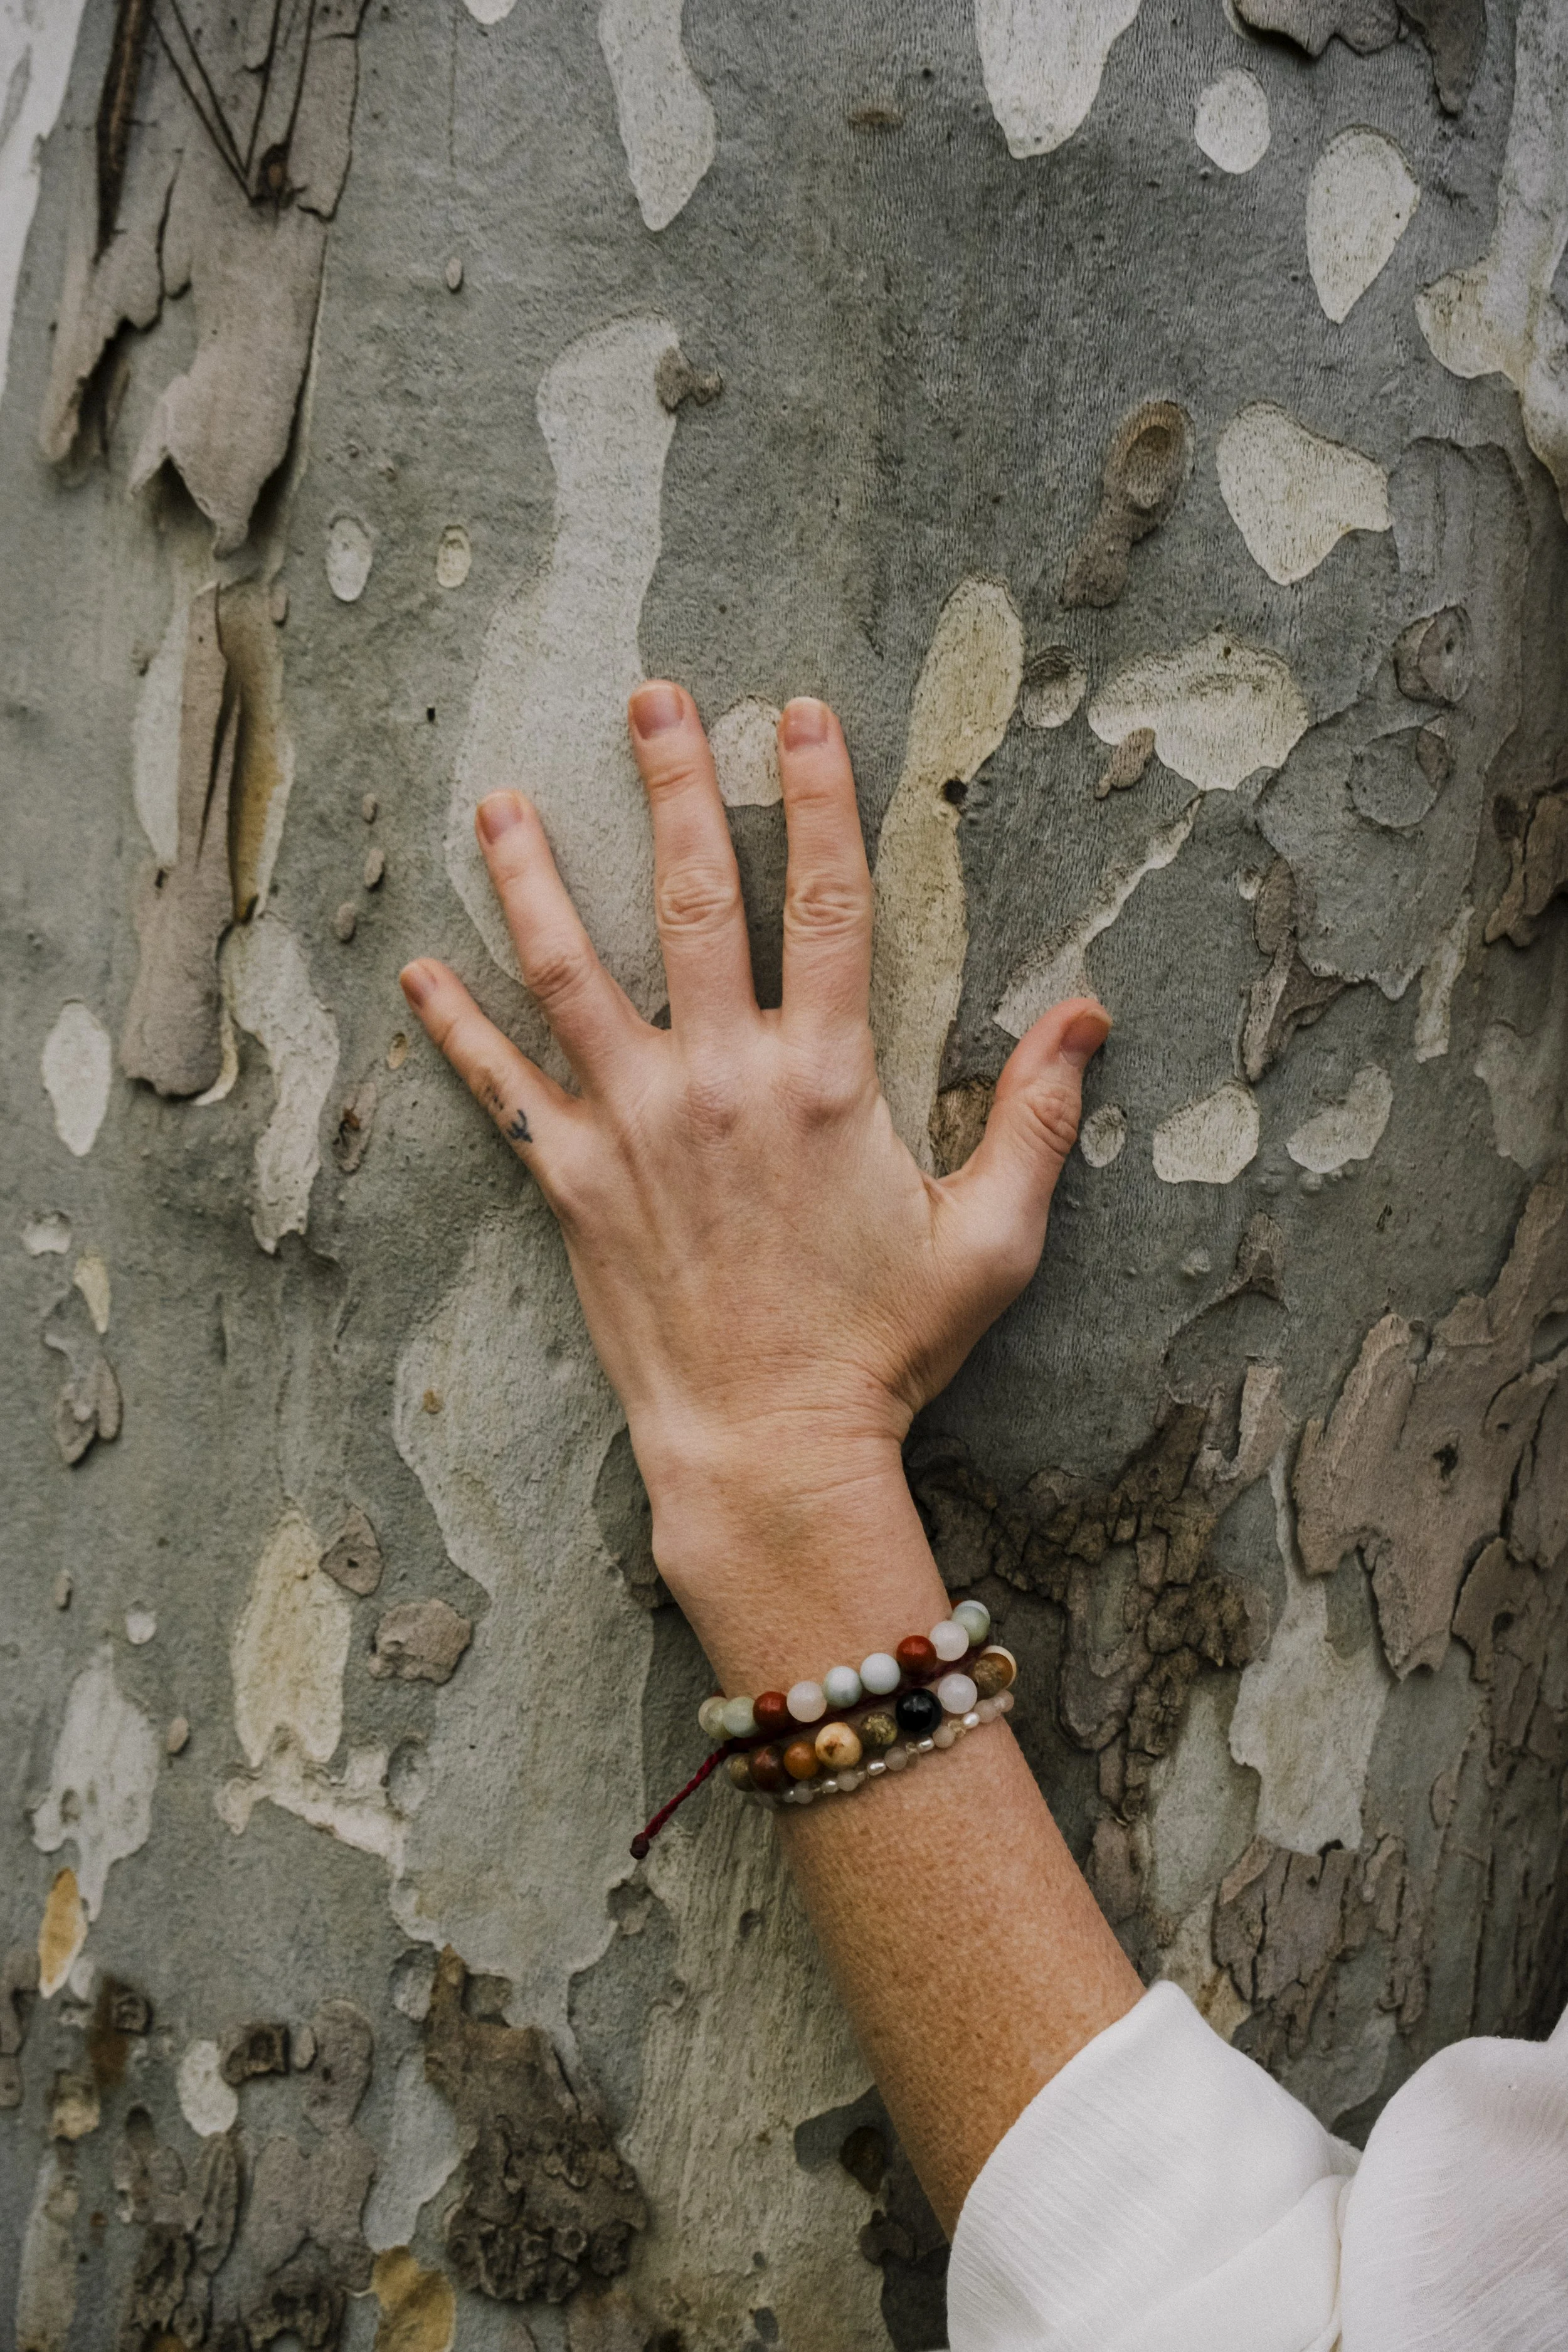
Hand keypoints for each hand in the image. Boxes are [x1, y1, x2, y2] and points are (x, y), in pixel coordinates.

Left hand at [400, 686, 1106, 1665]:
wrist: (768, 1447)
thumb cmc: (885, 1349)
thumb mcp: (990, 1239)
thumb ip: (1035, 1119)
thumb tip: (1088, 1017)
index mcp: (829, 1079)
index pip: (832, 902)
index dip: (821, 796)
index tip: (800, 716)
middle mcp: (725, 1080)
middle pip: (696, 900)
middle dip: (676, 785)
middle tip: (652, 699)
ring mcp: (637, 1126)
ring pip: (572, 971)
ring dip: (531, 877)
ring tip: (497, 798)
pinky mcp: (573, 1183)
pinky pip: (501, 1089)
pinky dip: (455, 1029)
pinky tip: (416, 972)